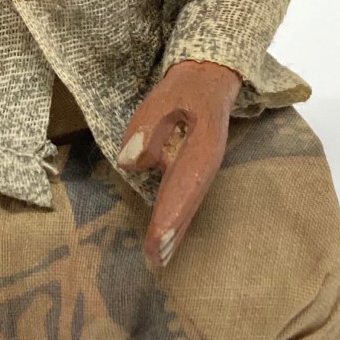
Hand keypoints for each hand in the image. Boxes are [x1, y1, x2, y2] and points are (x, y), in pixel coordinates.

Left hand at [117, 60, 240, 268]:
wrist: (209, 79)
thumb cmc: (185, 89)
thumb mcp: (164, 98)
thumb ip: (148, 130)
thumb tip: (130, 162)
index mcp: (201, 148)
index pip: (182, 187)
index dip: (169, 215)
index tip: (156, 240)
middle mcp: (205, 165)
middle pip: (187, 204)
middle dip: (171, 233)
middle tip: (155, 261)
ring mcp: (202, 169)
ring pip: (187, 205)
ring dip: (174, 231)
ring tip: (159, 258)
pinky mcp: (195, 169)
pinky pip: (185, 198)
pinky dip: (176, 218)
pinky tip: (166, 235)